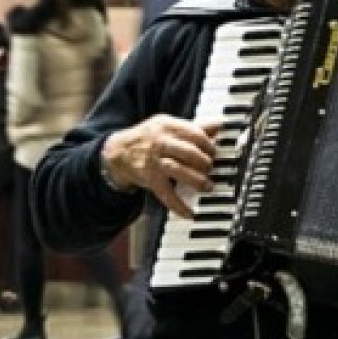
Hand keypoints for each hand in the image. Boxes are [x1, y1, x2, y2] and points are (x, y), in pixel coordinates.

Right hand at [101, 114, 220, 218]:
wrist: (119, 151)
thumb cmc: (149, 139)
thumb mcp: (168, 127)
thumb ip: (193, 127)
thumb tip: (218, 125)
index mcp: (168, 126)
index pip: (196, 134)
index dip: (209, 146)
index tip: (214, 154)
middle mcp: (160, 142)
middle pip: (190, 152)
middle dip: (205, 163)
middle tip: (210, 169)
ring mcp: (154, 160)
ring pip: (180, 170)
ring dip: (197, 180)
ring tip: (207, 187)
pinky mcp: (149, 178)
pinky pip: (166, 193)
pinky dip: (179, 205)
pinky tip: (189, 213)